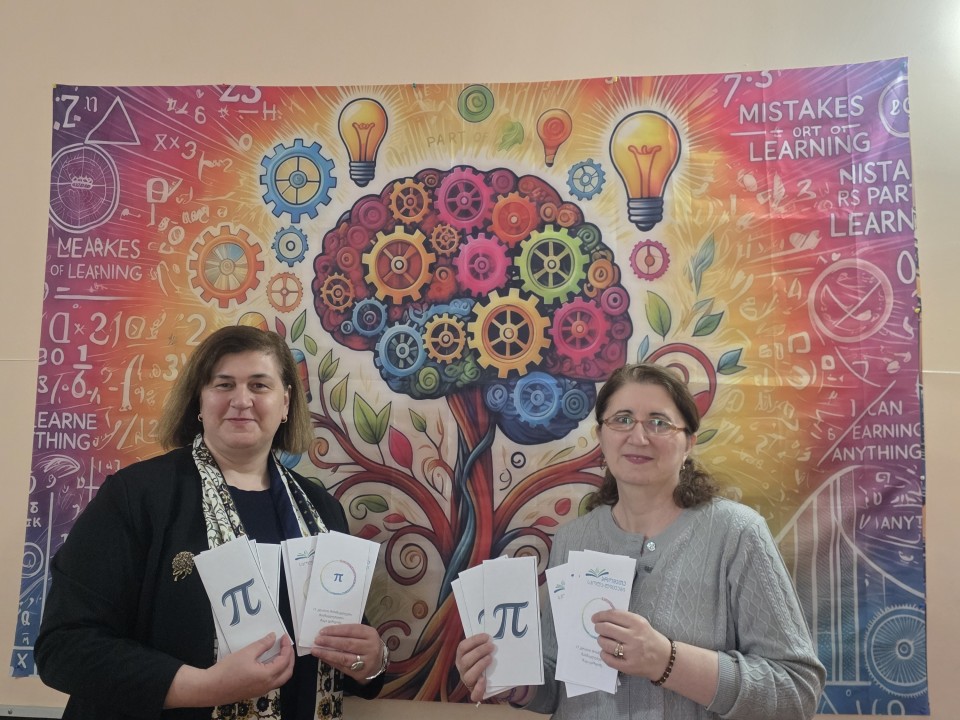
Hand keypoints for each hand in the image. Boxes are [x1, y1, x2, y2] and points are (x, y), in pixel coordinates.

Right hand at [166, 632, 294, 707]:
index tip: (284, 637)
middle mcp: (267, 686)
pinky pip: (272, 683)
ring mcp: (261, 691)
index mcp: (267, 676)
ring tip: (281, 653)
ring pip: (281, 679)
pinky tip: (269, 663)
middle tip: (286, 646)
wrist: (210, 688)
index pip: (284, 660)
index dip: (287, 647)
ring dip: (284, 666)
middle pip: (287, 673)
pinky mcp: (254, 692)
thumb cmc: (227, 670)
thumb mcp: (246, 653)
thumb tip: (273, 637)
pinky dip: (276, 672)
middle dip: (290, 658)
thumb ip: (262, 644)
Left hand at [311, 623, 383, 681]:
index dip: (336, 630)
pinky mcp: (360, 673)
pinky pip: (343, 667)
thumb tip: (328, 632)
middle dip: (330, 642)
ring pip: (344, 657)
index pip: (351, 630)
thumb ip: (350, 631)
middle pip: (347, 644)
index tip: (322, 631)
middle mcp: (371, 647)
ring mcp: (366, 662)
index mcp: (371, 634)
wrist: (378, 662)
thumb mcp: (364, 634)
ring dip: (328, 654)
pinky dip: (331, 662)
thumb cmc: (367, 644)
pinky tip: (323, 658)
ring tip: (316, 650)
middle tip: (317, 640)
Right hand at [454, 633, 493, 702]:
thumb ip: (481, 645)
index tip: (487, 637)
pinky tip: (484, 680)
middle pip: (465, 661)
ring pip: (469, 676)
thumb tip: (490, 637)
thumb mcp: (480, 652)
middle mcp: (462, 669)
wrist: (492, 681)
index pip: (462, 647)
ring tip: (490, 658)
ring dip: (480, 665)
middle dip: (479, 652)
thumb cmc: (484, 661)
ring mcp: (467, 681)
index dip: (474, 641)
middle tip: (491, 646)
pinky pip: (474, 694)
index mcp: (461, 657)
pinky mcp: (474, 693)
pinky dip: (479, 688)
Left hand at [592, 609, 670, 681]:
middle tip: (597, 628)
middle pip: (607, 628)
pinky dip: (603, 654)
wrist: (665, 659)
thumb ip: (625, 619)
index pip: (613, 615)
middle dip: (598, 627)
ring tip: (603, 640)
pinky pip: (609, 659)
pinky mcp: (628, 666)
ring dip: (600, 640)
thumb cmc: (650, 639)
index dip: (601, 615)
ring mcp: (631, 652)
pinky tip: (605, 652)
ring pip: (606, 644)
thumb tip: (603, 617)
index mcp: (637, 623)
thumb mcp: (642, 624)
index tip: (595, 618)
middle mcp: (634, 637)